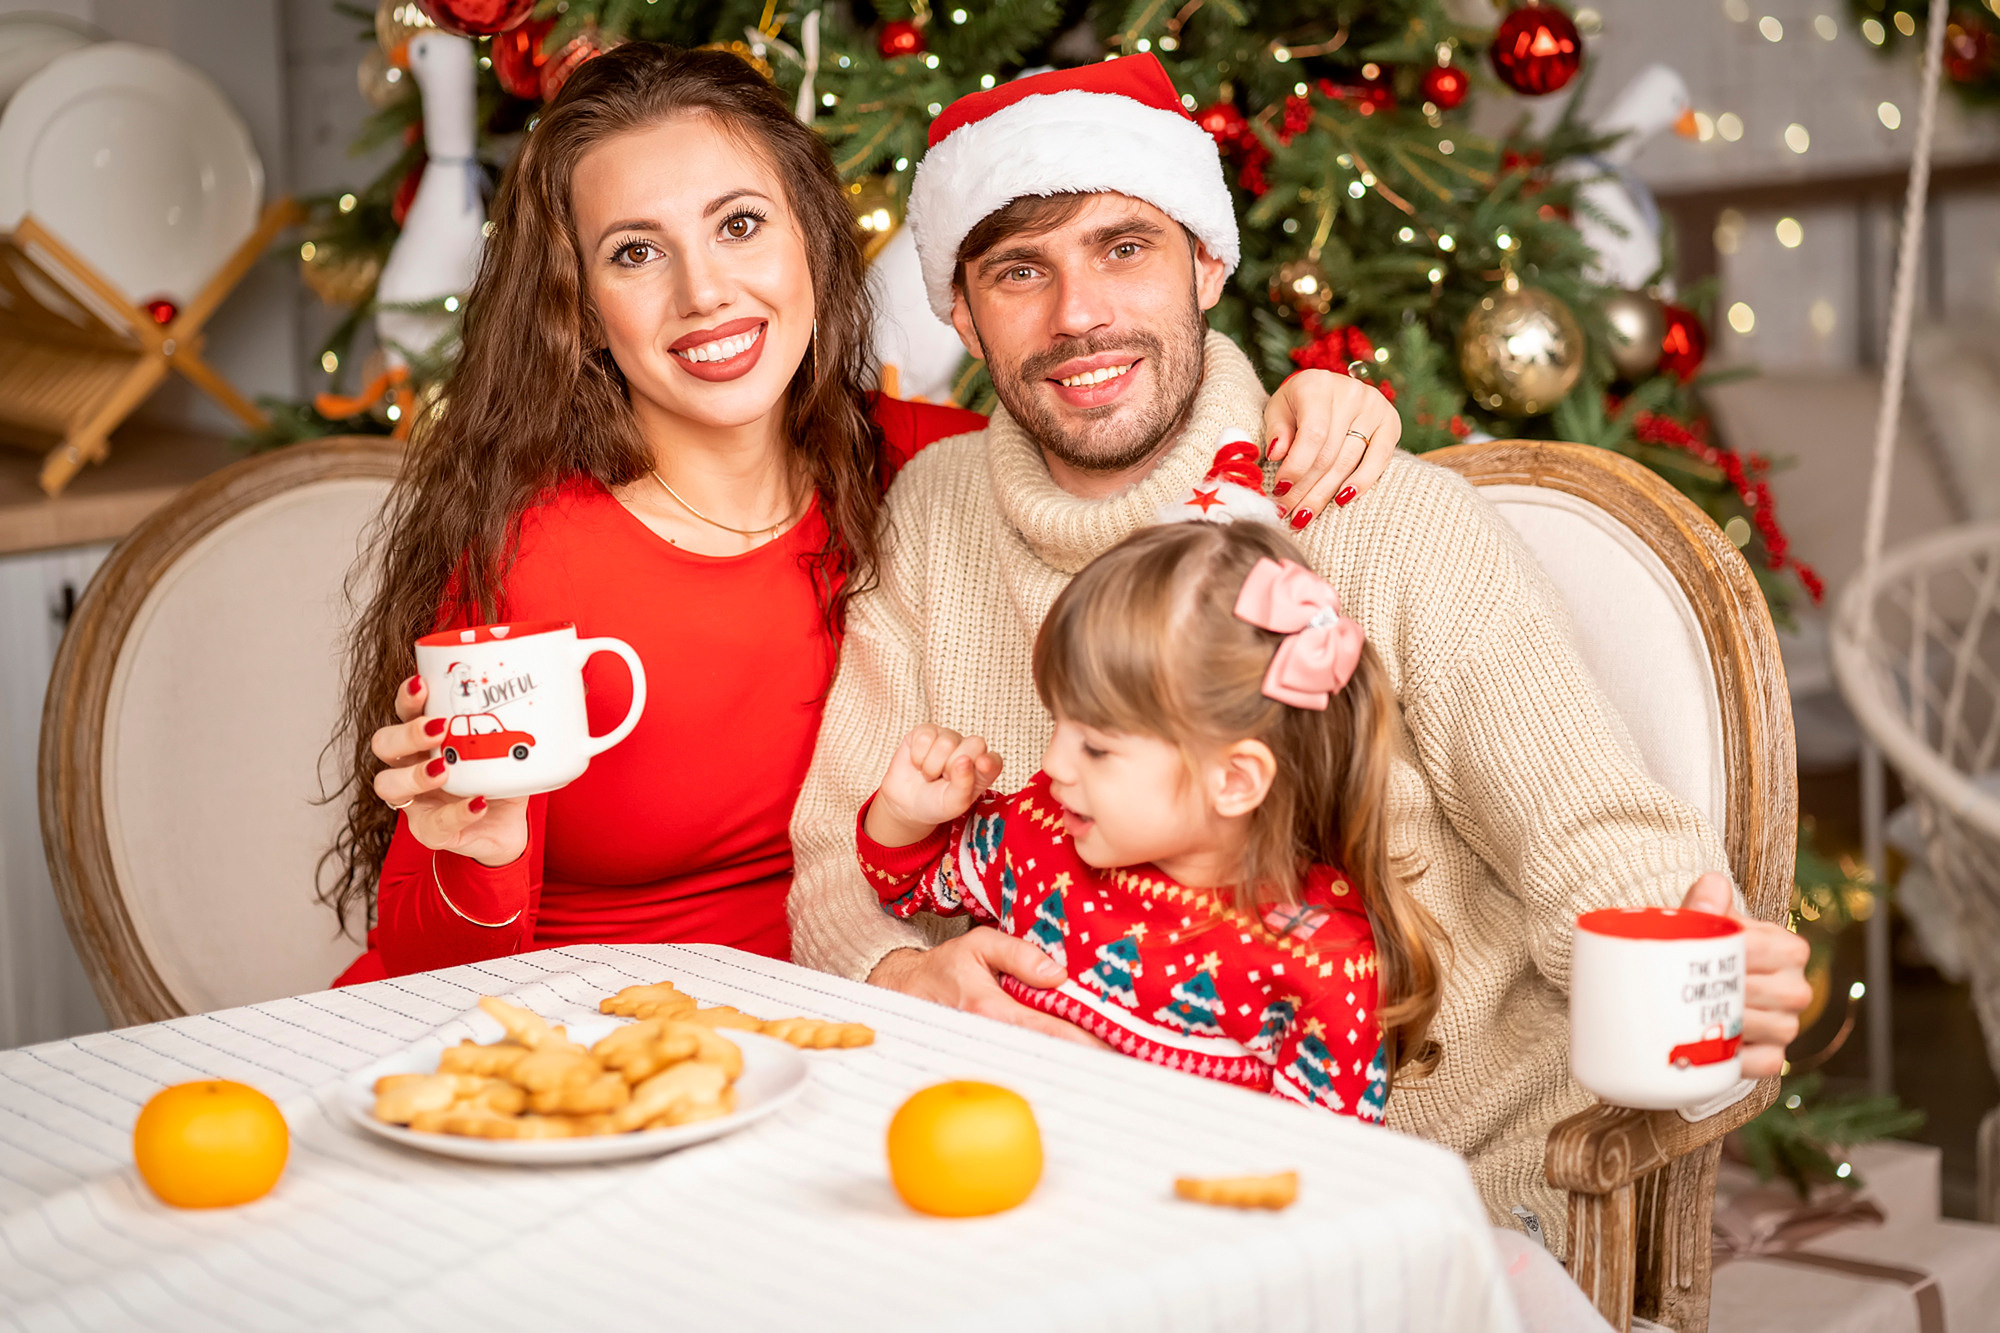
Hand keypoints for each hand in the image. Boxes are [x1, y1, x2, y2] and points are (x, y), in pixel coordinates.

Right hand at [371, 674, 529, 868]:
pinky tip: (478, 803)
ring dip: (415, 773)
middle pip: (383, 744)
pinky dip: (456, 812)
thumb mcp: (514, 747)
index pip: (404, 710)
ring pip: (388, 784)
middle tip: (438, 728)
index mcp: (427, 738)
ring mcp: (416, 800)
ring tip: (444, 769)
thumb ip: (533, 719)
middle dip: (406, 733)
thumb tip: (579, 684)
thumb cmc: (501, 779)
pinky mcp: (430, 831)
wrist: (508, 828)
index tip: (423, 684)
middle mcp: (411, 765)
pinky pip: (433, 823)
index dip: (407, 697)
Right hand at [866, 723, 1003, 846]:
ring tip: (930, 775)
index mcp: (983, 770)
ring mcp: (949, 738)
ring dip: (932, 767)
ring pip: (946, 743)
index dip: (989, 761)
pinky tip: (918, 763)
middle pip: (975, 744)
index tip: (982, 766)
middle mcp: (969, 749)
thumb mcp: (952, 803)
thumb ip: (963, 785)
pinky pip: (925, 738)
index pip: (994, 760)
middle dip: (954, 767)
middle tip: (944, 779)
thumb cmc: (936, 803)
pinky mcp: (927, 732)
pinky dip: (917, 756)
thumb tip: (964, 760)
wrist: (906, 802)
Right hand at [868, 929, 1108, 1048]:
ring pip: (1040, 1060)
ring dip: (1075, 1061)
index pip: (1047, 1029)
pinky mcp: (991, 1054)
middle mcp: (992, 1036)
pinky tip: (1083, 1058)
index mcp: (991, 1008)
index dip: (1082, 1040)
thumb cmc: (945, 966)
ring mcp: (991, 1050)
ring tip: (1116, 1058)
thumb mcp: (978, 944)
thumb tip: (1058, 974)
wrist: (905, 993)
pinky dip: (1055, 1059)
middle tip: (1129, 1056)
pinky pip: (1027, 1059)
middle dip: (1087, 1056)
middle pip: (1049, 1052)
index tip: (1115, 1045)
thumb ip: (1018, 954)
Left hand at [1263, 369, 1401, 530]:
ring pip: (1349, 462)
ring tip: (1304, 515)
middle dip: (1305, 489)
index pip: (1312, 435)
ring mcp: (1374, 407)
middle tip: (1287, 512)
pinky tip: (1342, 500)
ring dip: (1324, 494)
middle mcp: (1350, 393)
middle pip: (1329, 454)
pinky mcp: (1391, 422)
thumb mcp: (1278, 410)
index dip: (1297, 467)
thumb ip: (1276, 430)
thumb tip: (1277, 455)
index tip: (1280, 490)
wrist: (1327, 390)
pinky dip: (1362, 482)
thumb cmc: (1297, 404)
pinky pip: (1380, 459)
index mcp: (1317, 385)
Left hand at [1681, 873, 1811, 1077]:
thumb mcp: (1704, 925)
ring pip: (1768, 1028)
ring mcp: (1789, 1024)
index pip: (1760, 948)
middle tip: (1683, 988)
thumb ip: (1706, 904)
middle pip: (1763, 991)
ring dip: (1727, 1024)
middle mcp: (1797, 987)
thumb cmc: (1705, 952)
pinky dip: (1736, 1059)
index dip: (1724, 952)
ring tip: (1692, 1016)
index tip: (1693, 954)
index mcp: (1788, 948)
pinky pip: (1763, 1063)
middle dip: (1721, 990)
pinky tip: (1711, 1049)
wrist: (1697, 990)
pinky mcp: (1775, 1056)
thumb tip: (1712, 885)